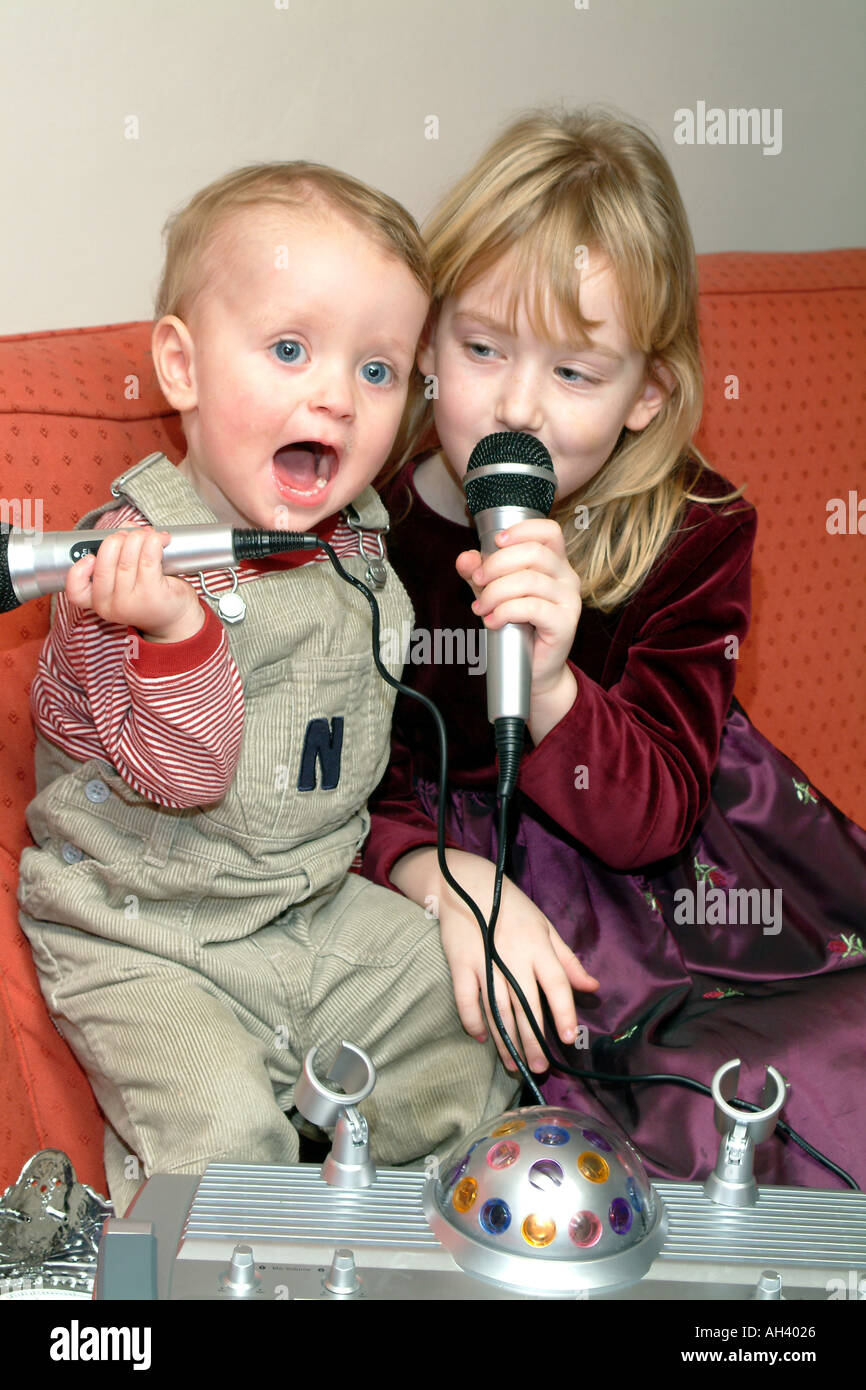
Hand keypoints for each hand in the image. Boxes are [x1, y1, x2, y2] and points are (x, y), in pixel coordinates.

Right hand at [64, 527, 203, 642]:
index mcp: (99, 601)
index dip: (78, 570)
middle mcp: (111, 605)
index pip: (76, 590)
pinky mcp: (152, 594)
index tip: (90, 557)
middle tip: (131, 536)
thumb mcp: (127, 580)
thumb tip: (127, 526)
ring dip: (138, 538)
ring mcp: (131, 602)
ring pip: (127, 558)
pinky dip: (154, 542)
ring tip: (149, 535)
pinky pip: (148, 560)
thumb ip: (119, 553)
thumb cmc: (150, 594)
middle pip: (105, 561)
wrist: (177, 619)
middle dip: (117, 539)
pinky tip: (160, 539)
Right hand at [394, 846, 598, 1072]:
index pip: (557, 985)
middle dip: (533, 1040)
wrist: (467, 884)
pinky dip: (472, 1019)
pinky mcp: (460, 963)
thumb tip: (592, 987)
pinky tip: (482, 1038)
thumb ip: (568, 961)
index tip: (569, 1039)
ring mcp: (485, 960)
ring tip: (514, 1065)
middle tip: (539, 1068)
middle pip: (526, 1005)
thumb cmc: (512, 908)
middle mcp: (513, 956)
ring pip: (497, 1008)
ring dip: (505, 1039)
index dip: (564, 1013)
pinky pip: (466, 998)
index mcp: (539, 947)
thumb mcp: (545, 927)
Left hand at [456, 518, 581, 699]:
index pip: (548, 532)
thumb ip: (479, 574)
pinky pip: (531, 607)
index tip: (496, 543)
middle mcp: (567, 577)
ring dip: (496, 592)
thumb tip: (465, 559)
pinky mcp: (565, 623)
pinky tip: (493, 621)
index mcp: (555, 563)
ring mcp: (569, 600)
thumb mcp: (494, 594)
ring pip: (528, 580)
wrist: (534, 670)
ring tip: (481, 608)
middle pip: (534, 553)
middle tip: (478, 581)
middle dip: (497, 564)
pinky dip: (505, 611)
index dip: (522, 531)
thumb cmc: (518, 628)